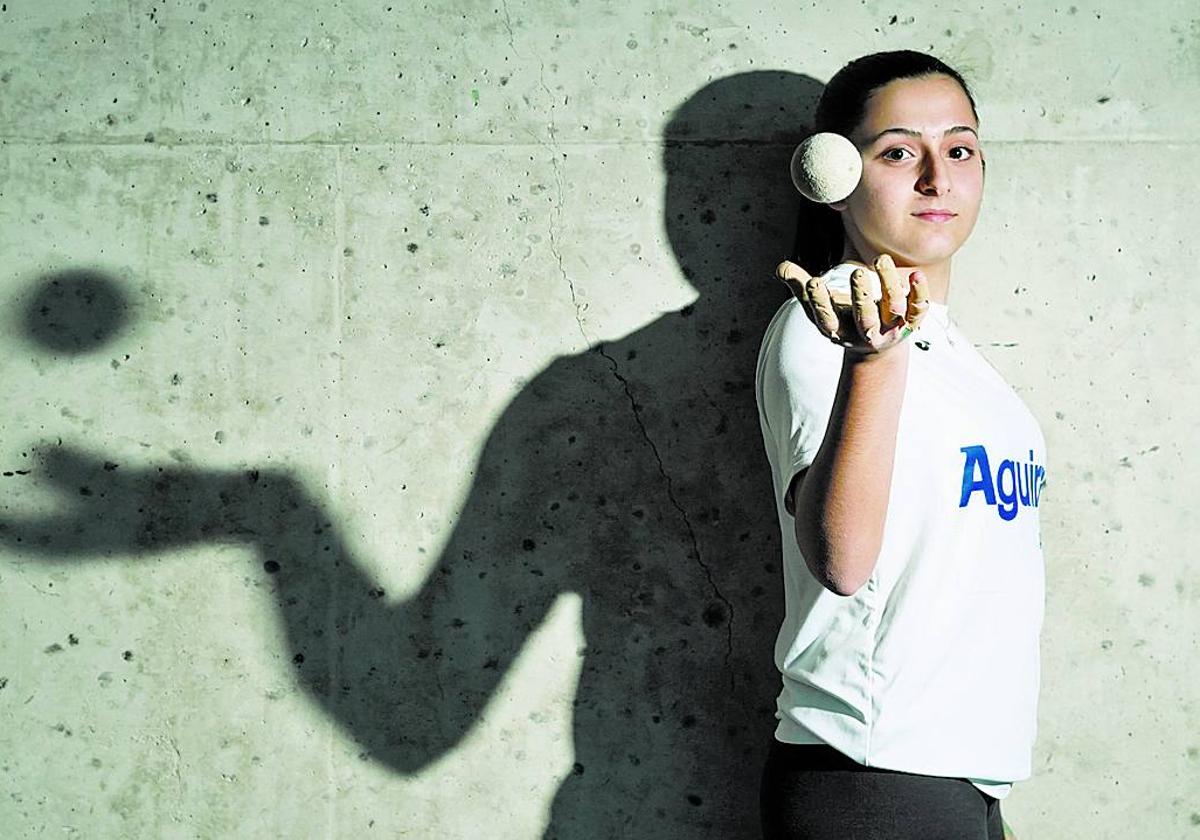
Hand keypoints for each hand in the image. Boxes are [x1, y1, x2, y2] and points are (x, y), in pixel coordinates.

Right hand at [775, 253, 928, 355]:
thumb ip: (800, 286)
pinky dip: (918, 293)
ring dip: (888, 285)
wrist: (877, 346)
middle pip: (864, 319)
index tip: (813, 282)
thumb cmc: (843, 318)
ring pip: (892, 309)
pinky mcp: (910, 323)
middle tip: (856, 273)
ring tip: (880, 259)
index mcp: (840, 331)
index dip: (820, 302)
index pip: (827, 319)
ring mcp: (890, 329)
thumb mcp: (821, 306)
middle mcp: (865, 333)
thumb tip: (780, 267)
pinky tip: (915, 274)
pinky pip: (917, 310)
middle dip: (861, 297)